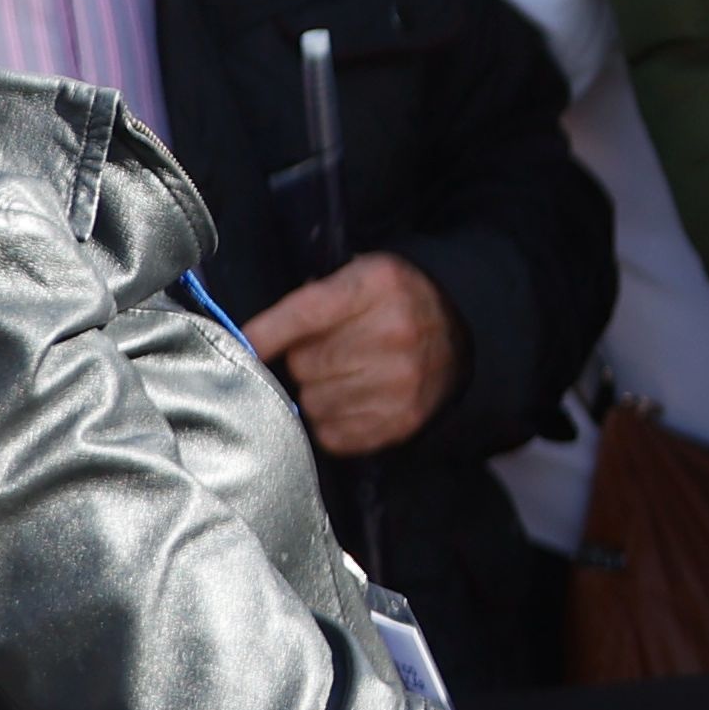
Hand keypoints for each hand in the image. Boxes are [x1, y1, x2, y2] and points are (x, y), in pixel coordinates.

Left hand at [242, 253, 462, 453]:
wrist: (464, 331)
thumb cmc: (397, 301)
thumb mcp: (361, 276)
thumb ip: (309, 302)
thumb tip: (250, 344)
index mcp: (378, 287)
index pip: (304, 314)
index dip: (265, 335)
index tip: (244, 347)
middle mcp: (393, 333)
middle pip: (304, 365)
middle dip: (304, 361)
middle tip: (328, 352)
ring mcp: (401, 381)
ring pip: (313, 402)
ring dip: (317, 393)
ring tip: (344, 376)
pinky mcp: (401, 419)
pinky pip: (333, 433)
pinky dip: (333, 421)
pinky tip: (354, 400)